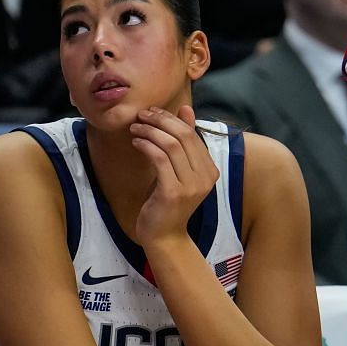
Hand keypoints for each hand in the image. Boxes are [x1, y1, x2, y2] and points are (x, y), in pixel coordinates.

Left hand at [130, 106, 220, 249]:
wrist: (164, 236)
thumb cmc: (168, 202)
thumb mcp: (179, 170)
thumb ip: (185, 142)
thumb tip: (186, 108)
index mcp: (210, 170)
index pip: (192, 134)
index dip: (172, 118)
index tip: (153, 112)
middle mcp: (205, 177)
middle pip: (184, 136)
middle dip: (161, 121)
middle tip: (142, 115)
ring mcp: (191, 186)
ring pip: (171, 145)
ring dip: (150, 131)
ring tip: (135, 128)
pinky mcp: (173, 192)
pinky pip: (159, 159)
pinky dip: (146, 146)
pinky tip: (136, 142)